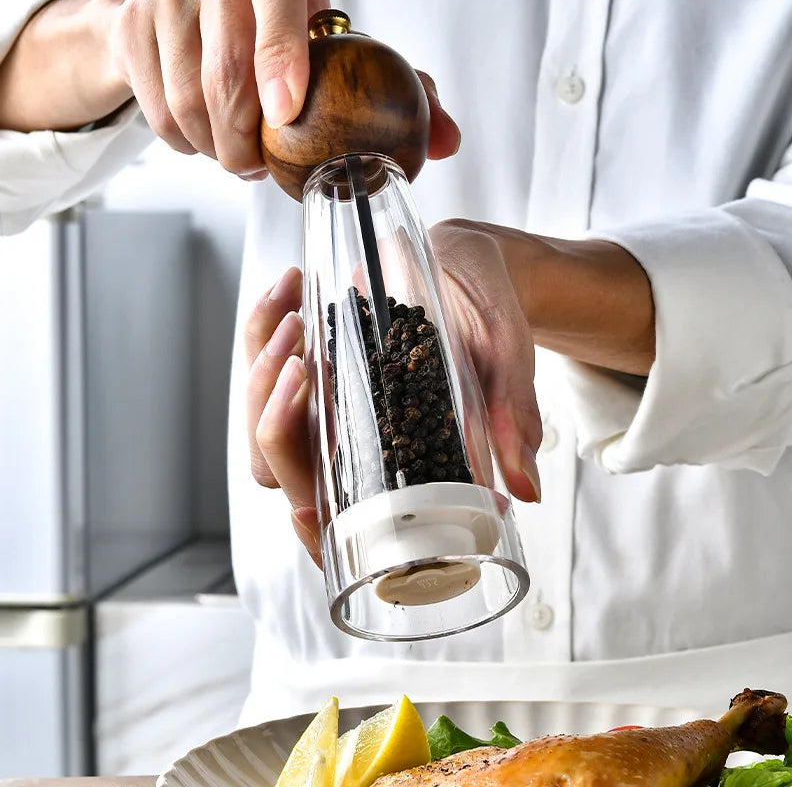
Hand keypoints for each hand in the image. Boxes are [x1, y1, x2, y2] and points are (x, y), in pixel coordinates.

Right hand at [94, 0, 458, 176]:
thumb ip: (396, 81)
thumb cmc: (280, 12)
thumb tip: (448, 140)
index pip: (277, 3)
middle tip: (263, 168)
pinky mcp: (131, 28)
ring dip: (219, 153)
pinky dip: (188, 144)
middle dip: (248, 145)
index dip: (279, 61)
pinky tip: (210, 141)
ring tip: (243, 160)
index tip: (285, 114)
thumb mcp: (336, 32)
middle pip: (224, 77)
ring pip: (187, 104)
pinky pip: (158, 113)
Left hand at [243, 232, 543, 566]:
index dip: (316, 531)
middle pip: (283, 469)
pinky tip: (286, 289)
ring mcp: (328, 397)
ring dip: (261, 372)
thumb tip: (526, 491)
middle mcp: (353, 435)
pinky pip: (266, 354)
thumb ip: (513, 423)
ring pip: (263, 415)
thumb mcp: (505, 366)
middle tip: (300, 370)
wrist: (469, 265)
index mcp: (396, 458)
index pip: (341, 521)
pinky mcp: (313, 353)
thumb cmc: (488, 322)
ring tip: (295, 321)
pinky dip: (263, 325)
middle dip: (275, 426)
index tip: (305, 511)